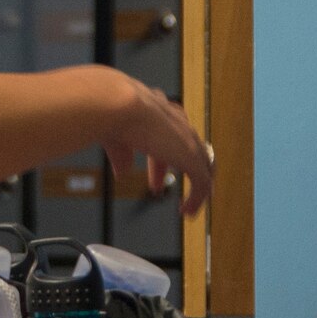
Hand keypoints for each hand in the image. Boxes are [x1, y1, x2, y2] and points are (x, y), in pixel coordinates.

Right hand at [96, 68, 212, 215]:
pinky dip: (197, 199)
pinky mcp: (192, 157)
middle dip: (186, 170)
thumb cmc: (112, 115)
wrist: (118, 106)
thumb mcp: (116, 140)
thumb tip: (122, 173)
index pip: (169, 137)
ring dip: (198, 187)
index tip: (155, 179)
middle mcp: (178, 122)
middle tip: (183, 190)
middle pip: (193, 150)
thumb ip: (122, 157)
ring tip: (192, 206)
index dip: (161, 162)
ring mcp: (187, 139)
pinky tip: (186, 211)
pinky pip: (202, 183)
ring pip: (204, 165)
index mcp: (160, 113)